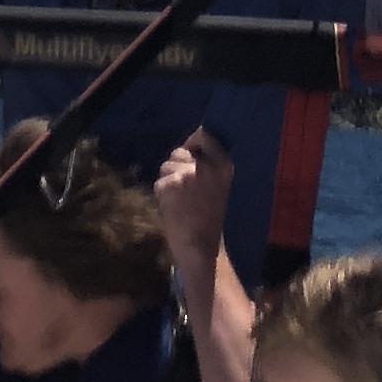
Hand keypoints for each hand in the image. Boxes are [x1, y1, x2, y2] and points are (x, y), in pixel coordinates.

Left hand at [153, 126, 234, 281]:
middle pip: (179, 152)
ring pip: (166, 167)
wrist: (201, 247)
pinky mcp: (170, 185)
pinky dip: (162, 195)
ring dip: (168, 182)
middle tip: (186, 191)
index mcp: (223, 164)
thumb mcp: (217, 184)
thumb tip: (189, 145)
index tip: (192, 156)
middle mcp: (206, 165)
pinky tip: (173, 209)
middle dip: (177, 167)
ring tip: (181, 202)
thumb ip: (207, 164)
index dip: (193, 144)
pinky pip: (159, 182)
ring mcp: (187, 174)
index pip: (204, 134)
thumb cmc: (208, 216)